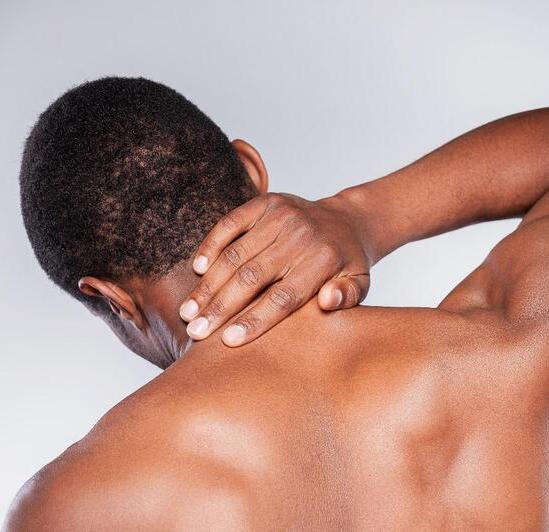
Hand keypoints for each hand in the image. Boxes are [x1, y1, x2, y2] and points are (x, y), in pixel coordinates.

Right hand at [178, 192, 371, 345]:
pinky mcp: (266, 202)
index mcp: (324, 261)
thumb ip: (347, 297)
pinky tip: (197, 271)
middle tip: (195, 332)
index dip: (254, 320)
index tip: (227, 342)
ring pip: (236, 254)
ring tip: (188, 311)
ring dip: (209, 285)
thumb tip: (327, 301)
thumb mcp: (361, 285)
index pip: (284, 297)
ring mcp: (282, 215)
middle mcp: (301, 236)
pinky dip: (211, 246)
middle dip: (221, 307)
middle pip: (253, 277)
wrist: (349, 221)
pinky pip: (231, 223)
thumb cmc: (348, 265)